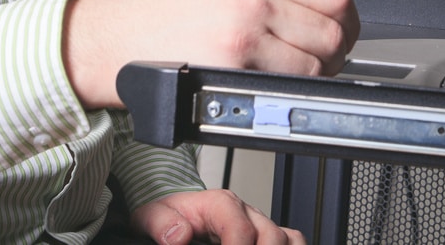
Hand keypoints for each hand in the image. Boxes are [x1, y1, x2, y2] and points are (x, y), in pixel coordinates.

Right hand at [63, 0, 358, 108]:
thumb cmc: (162, 17)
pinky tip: (273, 91)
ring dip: (316, 78)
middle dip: (336, 55)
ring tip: (293, 79)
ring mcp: (246, 31)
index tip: (343, 35)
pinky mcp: (234, 67)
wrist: (116, 39)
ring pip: (319, 61)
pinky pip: (290, 86)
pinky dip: (289, 94)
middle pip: (334, 30)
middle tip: (319, 64)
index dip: (348, 23)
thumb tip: (319, 18)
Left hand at [130, 188, 305, 244]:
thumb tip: (176, 234)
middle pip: (271, 236)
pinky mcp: (266, 236)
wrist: (174, 213)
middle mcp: (245, 212)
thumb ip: (161, 223)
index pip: (240, 228)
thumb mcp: (151, 216)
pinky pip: (293, 240)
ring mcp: (259, 223)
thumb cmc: (168, 216)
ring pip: (287, 238)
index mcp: (220, 204)